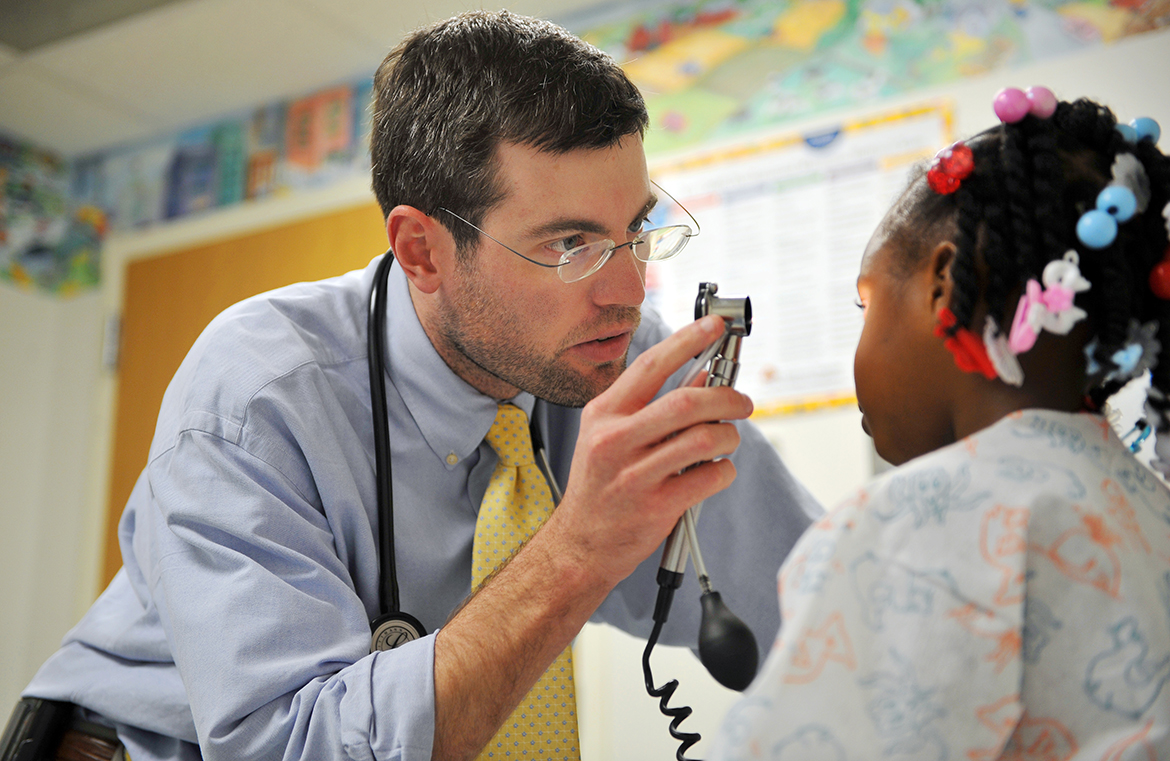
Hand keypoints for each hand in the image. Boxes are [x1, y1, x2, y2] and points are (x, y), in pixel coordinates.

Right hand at [550, 314, 753, 585]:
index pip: (652, 366)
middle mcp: (614, 440)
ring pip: (704, 439)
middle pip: (687, 402)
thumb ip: (654, 405)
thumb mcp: (613, 436)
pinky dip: (724, 471)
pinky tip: (716, 473)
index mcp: (604, 414)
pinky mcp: (655, 507)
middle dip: (726, 397)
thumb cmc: (602, 486)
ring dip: (729, 437)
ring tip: (727, 441)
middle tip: (742, 403)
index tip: (714, 325)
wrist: (580, 544)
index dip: (688, 340)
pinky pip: (709, 478)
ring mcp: (634, 475)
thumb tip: (704, 374)